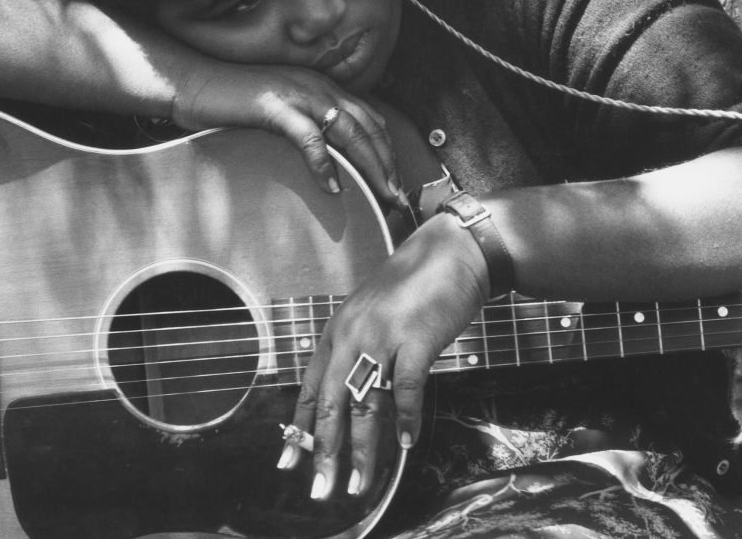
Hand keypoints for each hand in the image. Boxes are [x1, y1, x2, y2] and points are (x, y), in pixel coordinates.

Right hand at [170, 59, 404, 206]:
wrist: (194, 81)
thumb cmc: (233, 101)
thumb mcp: (281, 111)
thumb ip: (307, 126)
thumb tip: (330, 161)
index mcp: (322, 87)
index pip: (369, 118)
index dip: (388, 150)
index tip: (396, 182)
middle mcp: (317, 86)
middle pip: (368, 126)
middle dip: (388, 163)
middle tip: (398, 197)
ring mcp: (297, 94)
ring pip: (349, 129)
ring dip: (371, 164)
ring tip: (381, 194)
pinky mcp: (275, 106)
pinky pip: (309, 136)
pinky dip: (324, 162)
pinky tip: (333, 186)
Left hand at [282, 213, 488, 498]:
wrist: (452, 253)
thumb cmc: (415, 284)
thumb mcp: (372, 314)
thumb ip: (357, 347)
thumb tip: (351, 393)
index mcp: (337, 331)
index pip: (310, 389)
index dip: (300, 428)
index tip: (289, 461)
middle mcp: (352, 335)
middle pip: (331, 404)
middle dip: (325, 451)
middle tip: (322, 489)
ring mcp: (383, 337)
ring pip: (365, 404)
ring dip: (363, 450)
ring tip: (360, 482)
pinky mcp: (416, 339)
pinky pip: (406, 389)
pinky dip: (407, 419)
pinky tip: (408, 444)